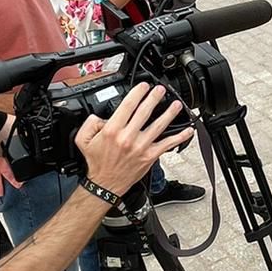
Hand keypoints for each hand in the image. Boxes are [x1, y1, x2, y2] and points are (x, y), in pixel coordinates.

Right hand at [75, 85, 193, 193]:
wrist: (105, 184)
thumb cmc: (97, 162)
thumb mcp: (83, 140)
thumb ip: (90, 123)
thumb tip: (100, 115)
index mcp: (112, 130)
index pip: (128, 105)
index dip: (138, 93)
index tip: (144, 86)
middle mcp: (128, 137)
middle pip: (145, 112)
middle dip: (154, 98)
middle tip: (161, 90)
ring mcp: (140, 147)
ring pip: (159, 126)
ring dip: (170, 113)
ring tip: (177, 104)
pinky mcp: (149, 156)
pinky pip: (167, 144)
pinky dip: (179, 137)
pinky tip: (188, 130)